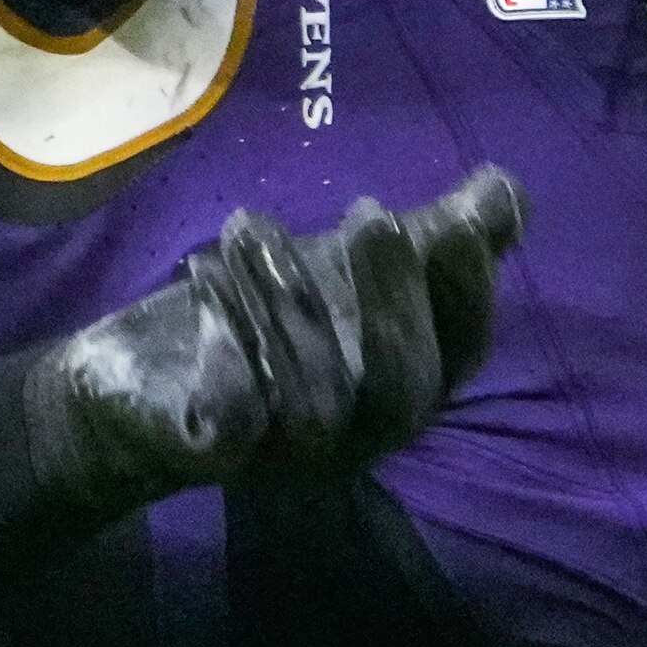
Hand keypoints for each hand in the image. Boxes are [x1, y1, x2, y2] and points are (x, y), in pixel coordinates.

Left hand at [26, 172, 525, 502]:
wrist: (140, 384)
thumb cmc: (262, 319)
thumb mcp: (341, 268)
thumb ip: (422, 236)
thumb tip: (506, 191)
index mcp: (397, 382)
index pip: (460, 354)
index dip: (469, 295)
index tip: (460, 221)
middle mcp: (356, 430)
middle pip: (404, 388)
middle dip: (394, 298)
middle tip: (372, 211)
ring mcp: (286, 454)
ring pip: (316, 399)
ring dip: (287, 300)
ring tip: (250, 224)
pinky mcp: (213, 454)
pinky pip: (234, 422)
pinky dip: (225, 351)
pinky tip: (202, 276)